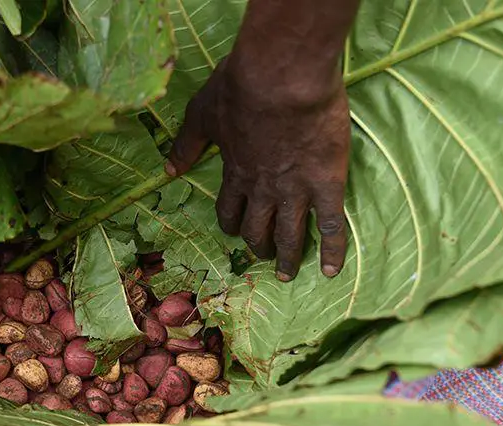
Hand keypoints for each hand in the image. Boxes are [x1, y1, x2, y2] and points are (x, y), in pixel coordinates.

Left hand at [165, 57, 350, 281]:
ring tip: (287, 272)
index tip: (234, 231)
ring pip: (289, 235)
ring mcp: (296, 189)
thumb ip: (186, 143)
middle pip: (256, 229)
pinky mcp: (327, 182)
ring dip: (287, 257)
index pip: (229, 211)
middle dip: (257, 245)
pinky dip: (332, 250)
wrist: (282, 76)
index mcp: (235, 173)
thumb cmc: (240, 87)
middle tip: (263, 256)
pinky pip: (331, 224)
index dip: (231, 223)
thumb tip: (169, 170)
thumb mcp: (202, 112)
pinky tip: (332, 269)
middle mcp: (263, 190)